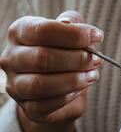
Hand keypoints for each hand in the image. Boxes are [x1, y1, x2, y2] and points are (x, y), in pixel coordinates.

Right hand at [0, 11, 102, 131]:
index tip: (96, 36)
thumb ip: (72, 22)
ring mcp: (16, 85)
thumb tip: (70, 23)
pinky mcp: (27, 108)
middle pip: (42, 58)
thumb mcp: (69, 35)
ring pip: (40, 85)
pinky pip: (45, 105)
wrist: (58, 90)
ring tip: (92, 76)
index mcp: (19, 33)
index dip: (72, 35)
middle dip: (76, 59)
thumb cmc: (63, 57)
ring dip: (72, 80)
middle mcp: (12, 58)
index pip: (42, 31)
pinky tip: (79, 90)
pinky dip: (67, 97)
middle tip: (96, 60)